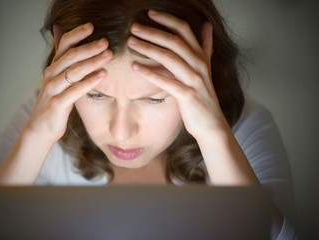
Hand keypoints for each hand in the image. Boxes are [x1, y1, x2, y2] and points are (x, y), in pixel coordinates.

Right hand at [24, 22, 112, 141]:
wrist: (41, 127)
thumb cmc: (54, 101)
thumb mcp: (58, 80)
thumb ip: (65, 62)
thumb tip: (64, 38)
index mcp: (53, 67)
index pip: (64, 45)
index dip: (77, 34)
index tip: (92, 26)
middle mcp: (51, 75)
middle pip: (71, 56)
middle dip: (89, 47)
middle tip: (106, 42)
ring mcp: (53, 88)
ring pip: (74, 71)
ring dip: (93, 61)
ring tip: (108, 55)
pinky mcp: (58, 103)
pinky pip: (76, 90)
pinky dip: (90, 81)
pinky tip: (103, 75)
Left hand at [127, 10, 228, 141]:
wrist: (211, 123)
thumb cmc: (203, 95)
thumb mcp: (206, 68)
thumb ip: (205, 46)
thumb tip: (206, 24)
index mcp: (201, 56)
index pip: (184, 30)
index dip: (167, 19)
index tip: (149, 13)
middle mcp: (199, 64)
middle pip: (174, 41)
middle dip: (152, 32)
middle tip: (133, 27)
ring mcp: (194, 80)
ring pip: (170, 58)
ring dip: (148, 48)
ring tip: (131, 42)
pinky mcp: (187, 95)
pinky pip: (166, 81)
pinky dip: (150, 73)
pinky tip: (135, 67)